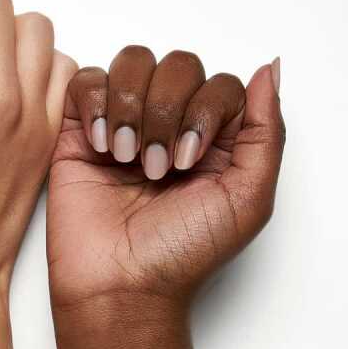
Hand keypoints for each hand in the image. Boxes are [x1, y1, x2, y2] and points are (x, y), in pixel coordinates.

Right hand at [48, 45, 284, 311]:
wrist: (120, 285)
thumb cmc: (181, 255)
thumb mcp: (249, 198)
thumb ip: (267, 132)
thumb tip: (267, 69)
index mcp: (216, 140)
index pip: (220, 82)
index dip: (205, 110)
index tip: (190, 162)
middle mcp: (172, 126)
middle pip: (178, 65)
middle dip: (167, 114)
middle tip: (157, 170)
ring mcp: (126, 125)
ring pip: (133, 63)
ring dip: (131, 109)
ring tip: (126, 159)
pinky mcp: (80, 132)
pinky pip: (87, 80)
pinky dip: (96, 105)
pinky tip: (102, 146)